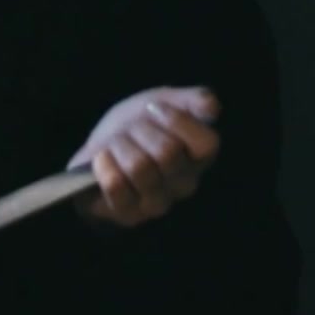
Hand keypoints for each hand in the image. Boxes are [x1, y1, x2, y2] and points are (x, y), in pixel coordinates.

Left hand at [67, 85, 220, 228]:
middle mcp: (184, 184)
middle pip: (167, 153)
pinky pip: (116, 186)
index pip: (206, 144)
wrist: (102, 144)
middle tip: (131, 128)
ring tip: (116, 144)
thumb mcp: (166, 101)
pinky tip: (104, 158)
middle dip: (140, 130)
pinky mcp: (128, 214)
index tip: (154, 108)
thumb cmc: (139, 124)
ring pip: (139, 167)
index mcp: (199, 158)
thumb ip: (195, 100)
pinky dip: (104, 165)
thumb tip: (212, 108)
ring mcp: (157, 203)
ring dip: (120, 145)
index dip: (176, 120)